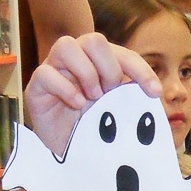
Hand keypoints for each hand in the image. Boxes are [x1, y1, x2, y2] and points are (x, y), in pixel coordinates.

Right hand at [24, 33, 160, 153]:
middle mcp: (77, 60)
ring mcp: (54, 68)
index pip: (124, 55)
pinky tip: (78, 105)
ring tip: (92, 99)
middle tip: (110, 95)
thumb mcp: (118, 113)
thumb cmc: (93, 129)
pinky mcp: (36, 85)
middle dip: (109, 69)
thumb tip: (152, 92)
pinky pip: (46, 73)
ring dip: (86, 73)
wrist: (66, 151)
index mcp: (99, 63)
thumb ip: (131, 98)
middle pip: (94, 40)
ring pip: (67, 45)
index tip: (154, 92)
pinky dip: (65, 88)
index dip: (141, 70)